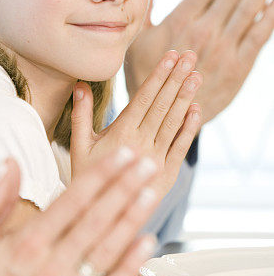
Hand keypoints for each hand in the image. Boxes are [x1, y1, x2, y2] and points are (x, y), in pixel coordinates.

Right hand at [0, 151, 157, 275]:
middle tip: (146, 164)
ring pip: (109, 249)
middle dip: (125, 187)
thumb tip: (8, 165)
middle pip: (98, 219)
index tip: (120, 156)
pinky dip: (131, 266)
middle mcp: (51, 267)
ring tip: (152, 193)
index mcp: (25, 245)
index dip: (101, 174)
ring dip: (133, 218)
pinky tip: (146, 244)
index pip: (73, 200)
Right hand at [70, 50, 201, 201]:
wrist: (99, 219)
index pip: (144, 98)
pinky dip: (189, 128)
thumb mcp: (78, 146)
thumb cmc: (86, 179)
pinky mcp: (167, 174)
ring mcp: (157, 159)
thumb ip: (80, 114)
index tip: (170, 56)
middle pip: (163, 105)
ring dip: (186, 97)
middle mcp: (142, 144)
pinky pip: (180, 147)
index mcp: (121, 134)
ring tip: (196, 75)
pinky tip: (196, 110)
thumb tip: (80, 85)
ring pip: (174, 123)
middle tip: (190, 56)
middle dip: (177, 78)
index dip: (159, 76)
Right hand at [125, 0, 273, 123]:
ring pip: (251, 7)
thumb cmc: (147, 72)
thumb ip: (147, 3)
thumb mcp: (138, 36)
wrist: (162, 115)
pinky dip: (271, 15)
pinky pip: (259, 36)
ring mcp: (224, 49)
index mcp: (182, 20)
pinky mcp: (239, 67)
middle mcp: (206, 31)